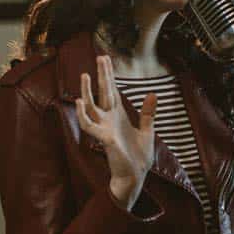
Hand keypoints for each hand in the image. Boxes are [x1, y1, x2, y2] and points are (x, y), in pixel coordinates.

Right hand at [75, 55, 156, 209]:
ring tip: (85, 74)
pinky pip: (89, 124)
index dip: (109, 75)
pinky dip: (83, 113)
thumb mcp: (147, 131)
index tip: (106, 59)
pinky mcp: (104, 138)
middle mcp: (109, 119)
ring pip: (91, 106)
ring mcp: (105, 128)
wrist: (135, 177)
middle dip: (102, 75)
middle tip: (100, 56)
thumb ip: (148, 113)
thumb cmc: (138, 157)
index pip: (112, 90)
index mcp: (119, 115)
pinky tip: (81, 101)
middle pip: (103, 92)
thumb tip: (152, 93)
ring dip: (87, 91)